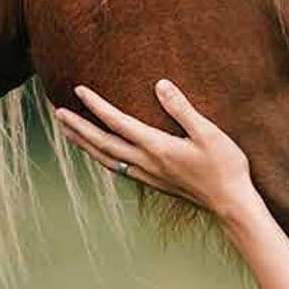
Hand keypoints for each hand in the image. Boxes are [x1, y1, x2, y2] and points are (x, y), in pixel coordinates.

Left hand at [54, 79, 255, 217]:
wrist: (231, 204)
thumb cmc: (225, 167)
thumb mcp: (208, 133)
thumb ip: (182, 108)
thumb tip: (160, 84)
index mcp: (157, 147)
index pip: (117, 123)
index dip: (96, 106)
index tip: (79, 90)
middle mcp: (146, 162)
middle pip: (102, 144)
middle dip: (78, 127)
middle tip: (58, 113)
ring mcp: (148, 175)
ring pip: (106, 159)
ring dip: (85, 144)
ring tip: (68, 132)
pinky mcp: (153, 183)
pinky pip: (118, 168)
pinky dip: (102, 158)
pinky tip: (100, 154)